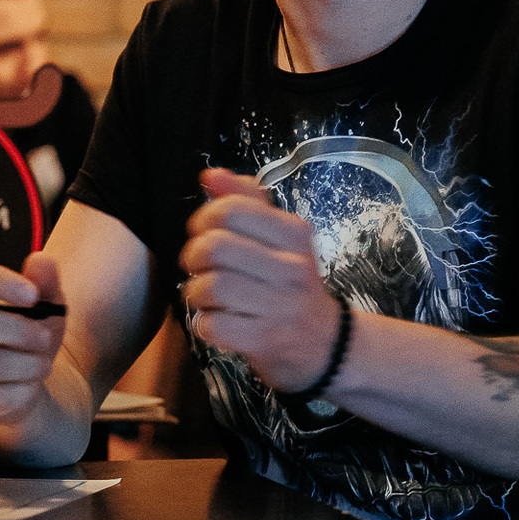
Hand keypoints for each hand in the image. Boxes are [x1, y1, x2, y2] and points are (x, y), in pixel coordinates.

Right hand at [0, 252, 65, 429]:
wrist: (28, 387)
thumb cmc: (32, 340)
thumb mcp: (48, 309)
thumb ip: (46, 283)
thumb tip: (41, 260)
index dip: (0, 282)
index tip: (32, 296)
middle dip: (21, 331)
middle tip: (45, 338)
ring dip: (30, 364)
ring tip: (42, 365)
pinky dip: (24, 391)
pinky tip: (29, 387)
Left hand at [180, 168, 340, 392]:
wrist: (325, 344)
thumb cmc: (291, 283)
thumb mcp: (280, 236)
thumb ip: (246, 201)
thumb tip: (211, 175)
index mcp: (294, 234)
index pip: (232, 209)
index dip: (204, 218)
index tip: (204, 231)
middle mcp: (291, 267)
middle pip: (215, 246)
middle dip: (193, 255)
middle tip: (198, 265)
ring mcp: (279, 306)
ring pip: (210, 286)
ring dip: (195, 291)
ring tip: (205, 295)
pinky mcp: (263, 339)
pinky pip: (212, 324)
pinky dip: (204, 323)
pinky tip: (215, 320)